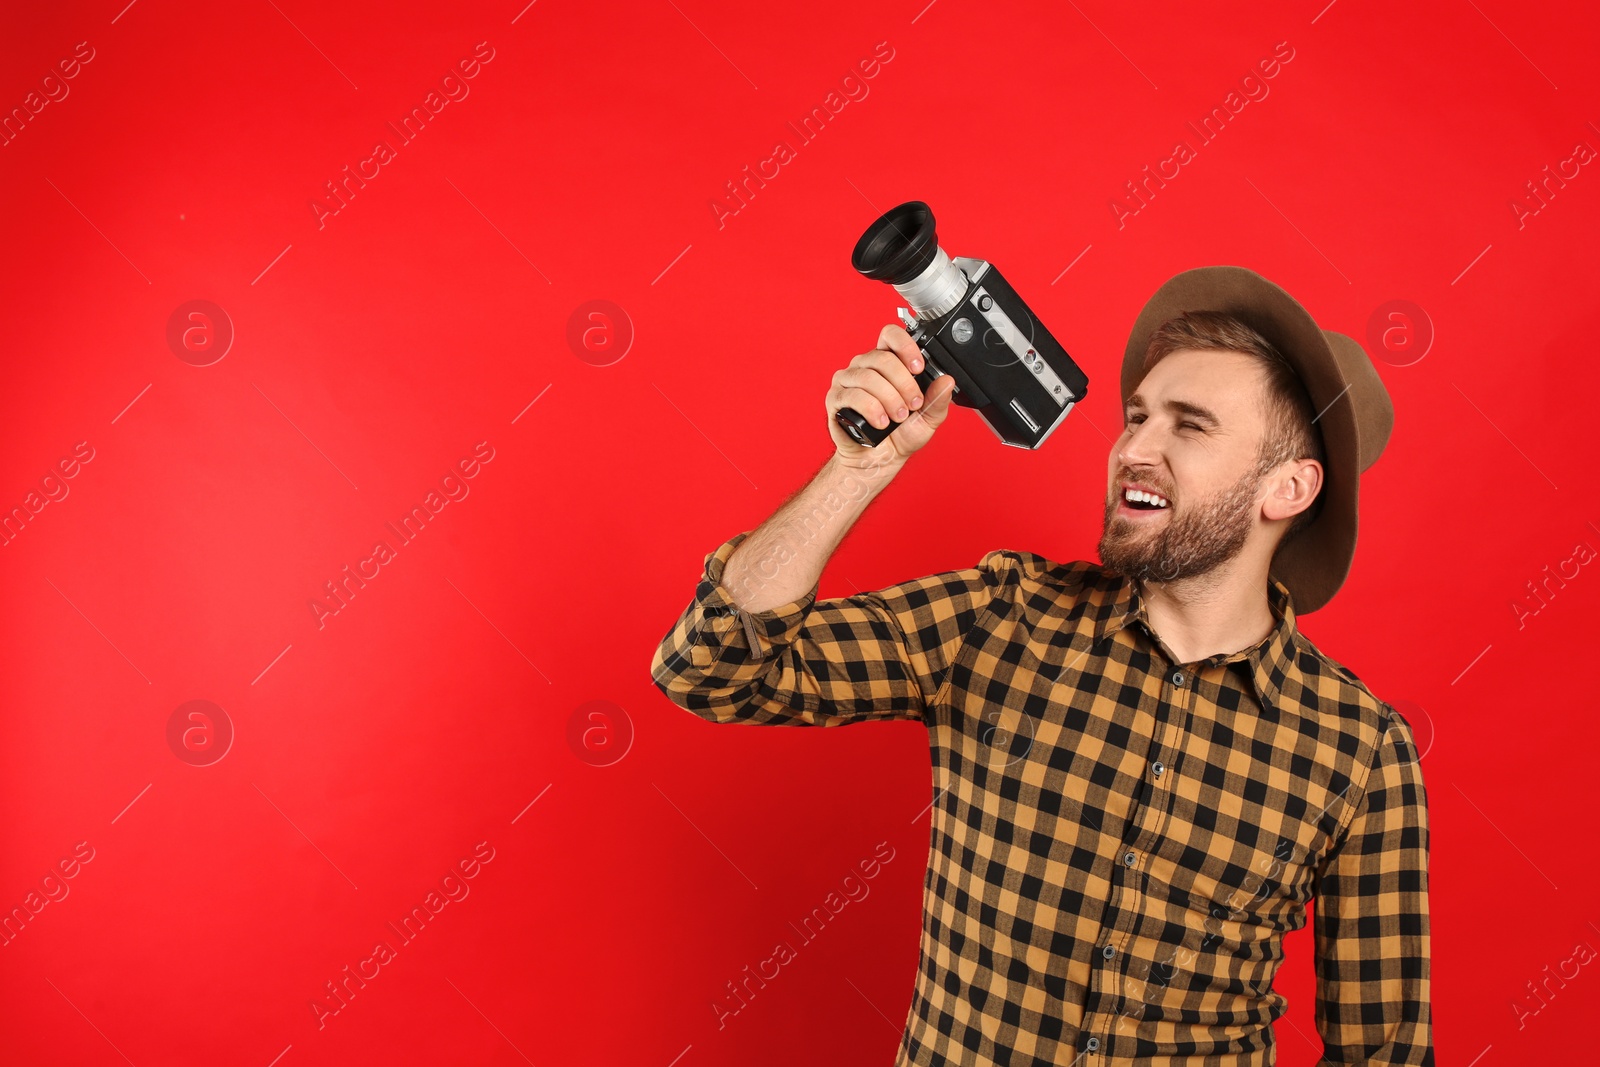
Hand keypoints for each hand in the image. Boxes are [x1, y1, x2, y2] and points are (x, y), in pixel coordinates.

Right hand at [825, 324, 957, 466]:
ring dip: (889, 399)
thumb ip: (938, 399)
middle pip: (883, 358)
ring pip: (868, 377)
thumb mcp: (929, 418)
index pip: (890, 335)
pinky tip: (880, 422)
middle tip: (913, 404)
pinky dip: (871, 409)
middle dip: (904, 384)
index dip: (905, 346)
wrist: (880, 460)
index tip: (918, 367)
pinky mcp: (836, 398)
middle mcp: (865, 366)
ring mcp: (848, 380)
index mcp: (887, 363)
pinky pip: (853, 395)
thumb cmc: (900, 435)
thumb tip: (947, 380)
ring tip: (898, 417)